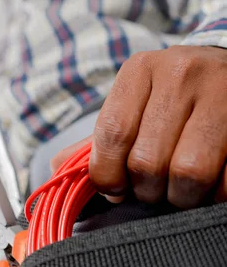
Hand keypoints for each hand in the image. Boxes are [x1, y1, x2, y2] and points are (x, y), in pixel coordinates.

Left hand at [51, 46, 226, 208]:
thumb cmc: (173, 93)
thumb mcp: (135, 100)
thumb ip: (100, 137)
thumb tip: (56, 168)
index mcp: (140, 70)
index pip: (111, 134)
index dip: (107, 174)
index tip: (115, 188)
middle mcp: (179, 74)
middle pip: (147, 161)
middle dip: (147, 189)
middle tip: (153, 187)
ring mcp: (219, 93)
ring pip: (188, 173)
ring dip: (181, 196)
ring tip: (181, 187)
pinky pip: (226, 180)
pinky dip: (215, 193)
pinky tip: (210, 181)